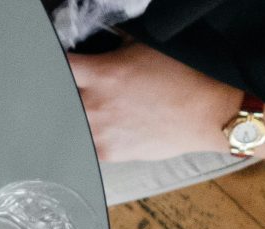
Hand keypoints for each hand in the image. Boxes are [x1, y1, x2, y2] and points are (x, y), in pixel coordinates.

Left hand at [67, 43, 241, 161]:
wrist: (210, 114)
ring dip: (76, 116)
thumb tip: (100, 40)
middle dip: (64, 92)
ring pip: (69, 124)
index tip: (56, 63)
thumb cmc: (185, 78)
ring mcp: (98, 132)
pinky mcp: (108, 152)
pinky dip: (90, 135)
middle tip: (75, 90)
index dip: (54, 63)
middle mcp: (93, 105)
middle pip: (58, 98)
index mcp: (101, 74)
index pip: (59, 66)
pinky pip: (86, 143)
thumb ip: (115, 45)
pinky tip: (105, 128)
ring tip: (94, 111)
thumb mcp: (146, 48)